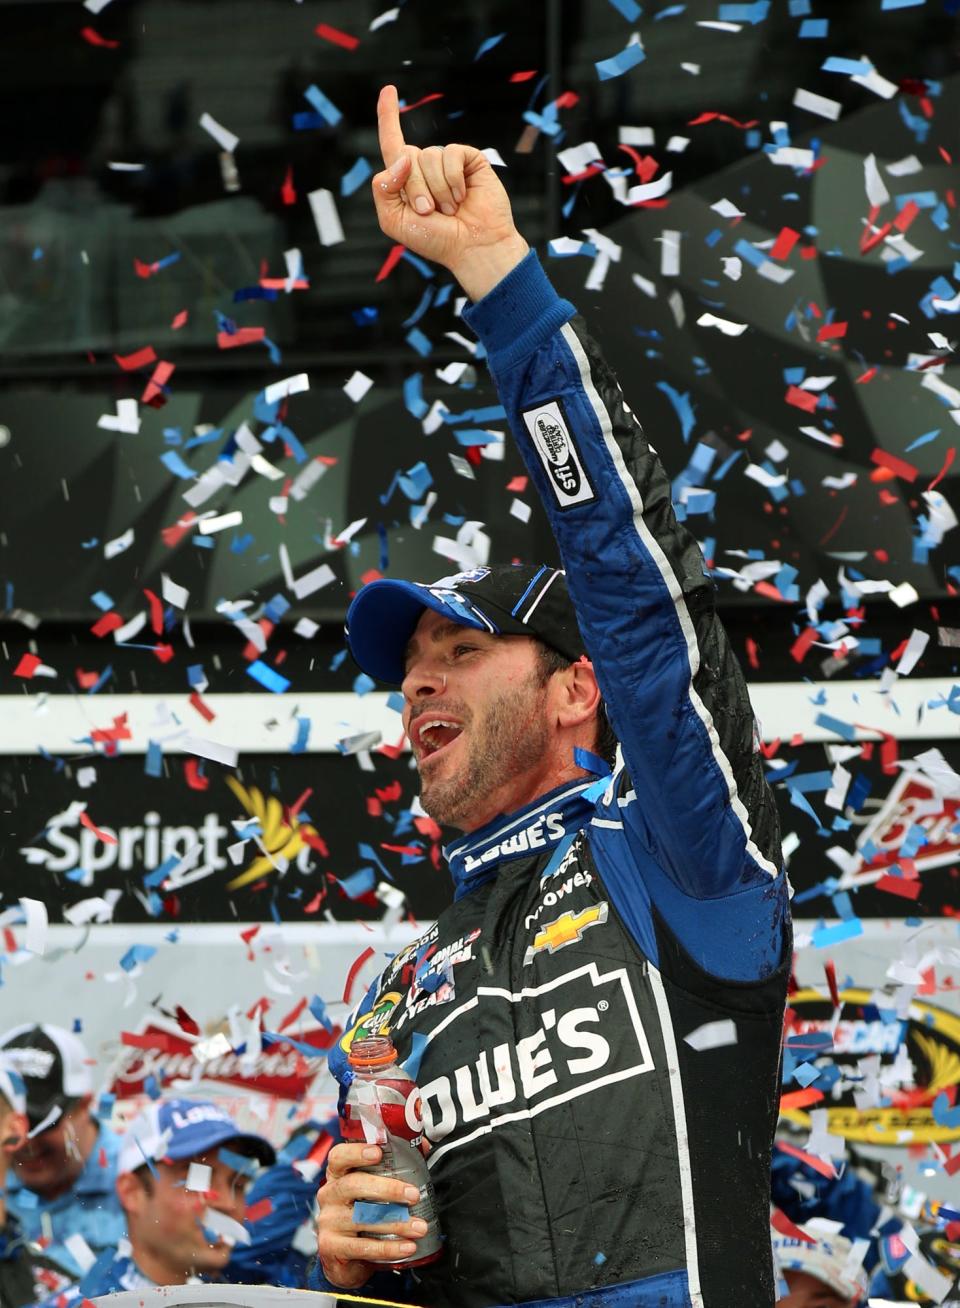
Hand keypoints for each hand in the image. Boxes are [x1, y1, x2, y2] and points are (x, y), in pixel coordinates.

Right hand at [316, 1142, 427, 1289]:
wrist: (346, 1260)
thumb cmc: (365, 1215)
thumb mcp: (374, 1191)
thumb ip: (394, 1167)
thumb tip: (425, 1145)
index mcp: (338, 1175)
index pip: (339, 1157)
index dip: (356, 1152)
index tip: (378, 1152)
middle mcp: (329, 1195)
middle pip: (353, 1185)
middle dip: (387, 1189)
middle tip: (413, 1195)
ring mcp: (328, 1222)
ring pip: (362, 1218)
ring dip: (396, 1223)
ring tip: (420, 1227)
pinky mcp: (331, 1247)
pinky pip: (362, 1247)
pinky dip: (389, 1248)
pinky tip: (408, 1247)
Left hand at [371, 84, 528, 300]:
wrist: (472, 248)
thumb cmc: (435, 240)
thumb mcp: (394, 221)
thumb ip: (383, 189)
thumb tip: (403, 157)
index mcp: (405, 180)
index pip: (393, 143)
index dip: (388, 117)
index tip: (388, 91)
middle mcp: (425, 167)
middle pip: (406, 156)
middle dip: (414, 188)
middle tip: (429, 212)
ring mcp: (448, 163)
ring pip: (429, 156)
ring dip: (437, 189)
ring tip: (449, 209)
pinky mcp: (469, 160)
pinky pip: (451, 154)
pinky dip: (453, 179)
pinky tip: (462, 196)